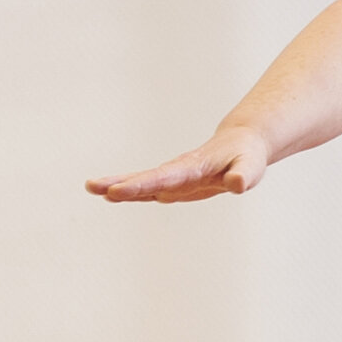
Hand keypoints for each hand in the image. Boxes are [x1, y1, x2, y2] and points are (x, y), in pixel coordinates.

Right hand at [86, 127, 269, 202]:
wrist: (241, 145)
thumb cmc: (247, 158)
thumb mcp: (250, 169)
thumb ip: (242, 176)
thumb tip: (237, 184)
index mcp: (193, 168)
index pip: (163, 178)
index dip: (141, 185)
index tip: (117, 191)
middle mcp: (178, 172)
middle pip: (146, 178)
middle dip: (119, 183)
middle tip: (91, 186)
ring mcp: (174, 177)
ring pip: (143, 181)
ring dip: (118, 185)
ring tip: (91, 188)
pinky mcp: (175, 184)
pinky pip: (150, 188)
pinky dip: (132, 192)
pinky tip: (112, 196)